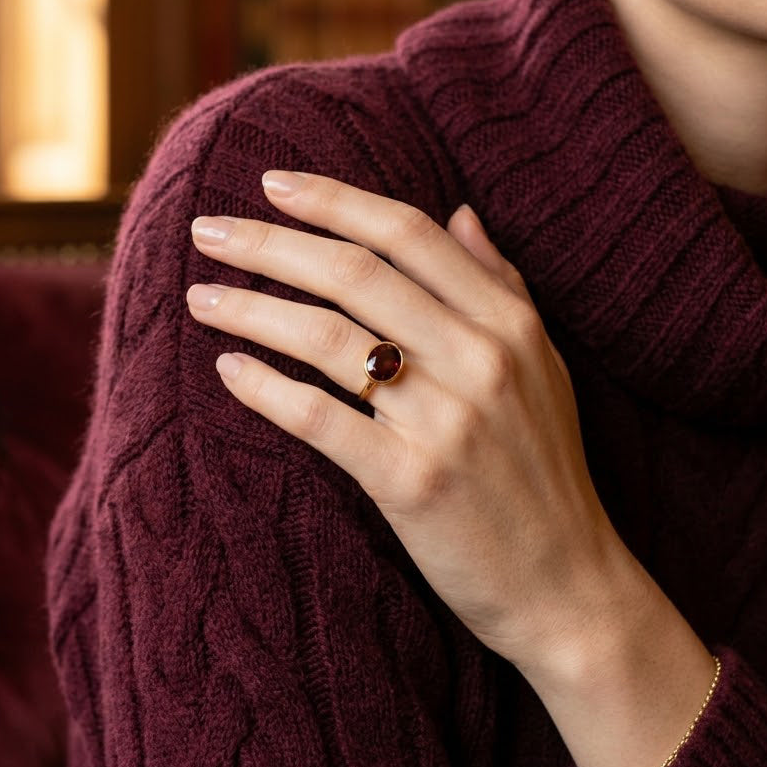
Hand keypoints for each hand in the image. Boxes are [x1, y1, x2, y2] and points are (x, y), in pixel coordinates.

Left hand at [186, 170, 633, 668]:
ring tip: (200, 296)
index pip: (409, 235)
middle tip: (207, 228)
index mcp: (509, 324)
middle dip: (272, 243)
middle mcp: (481, 360)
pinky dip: (265, 388)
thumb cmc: (544, 472)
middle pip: (357, 274)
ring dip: (251, 308)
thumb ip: (502, 284)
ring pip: (328, 338)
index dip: (335, 200)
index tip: (273, 182)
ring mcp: (447, 421)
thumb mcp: (542, 367)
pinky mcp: (412, 483)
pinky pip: (320, 419)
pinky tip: (226, 369)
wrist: (566, 584)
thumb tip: (461, 210)